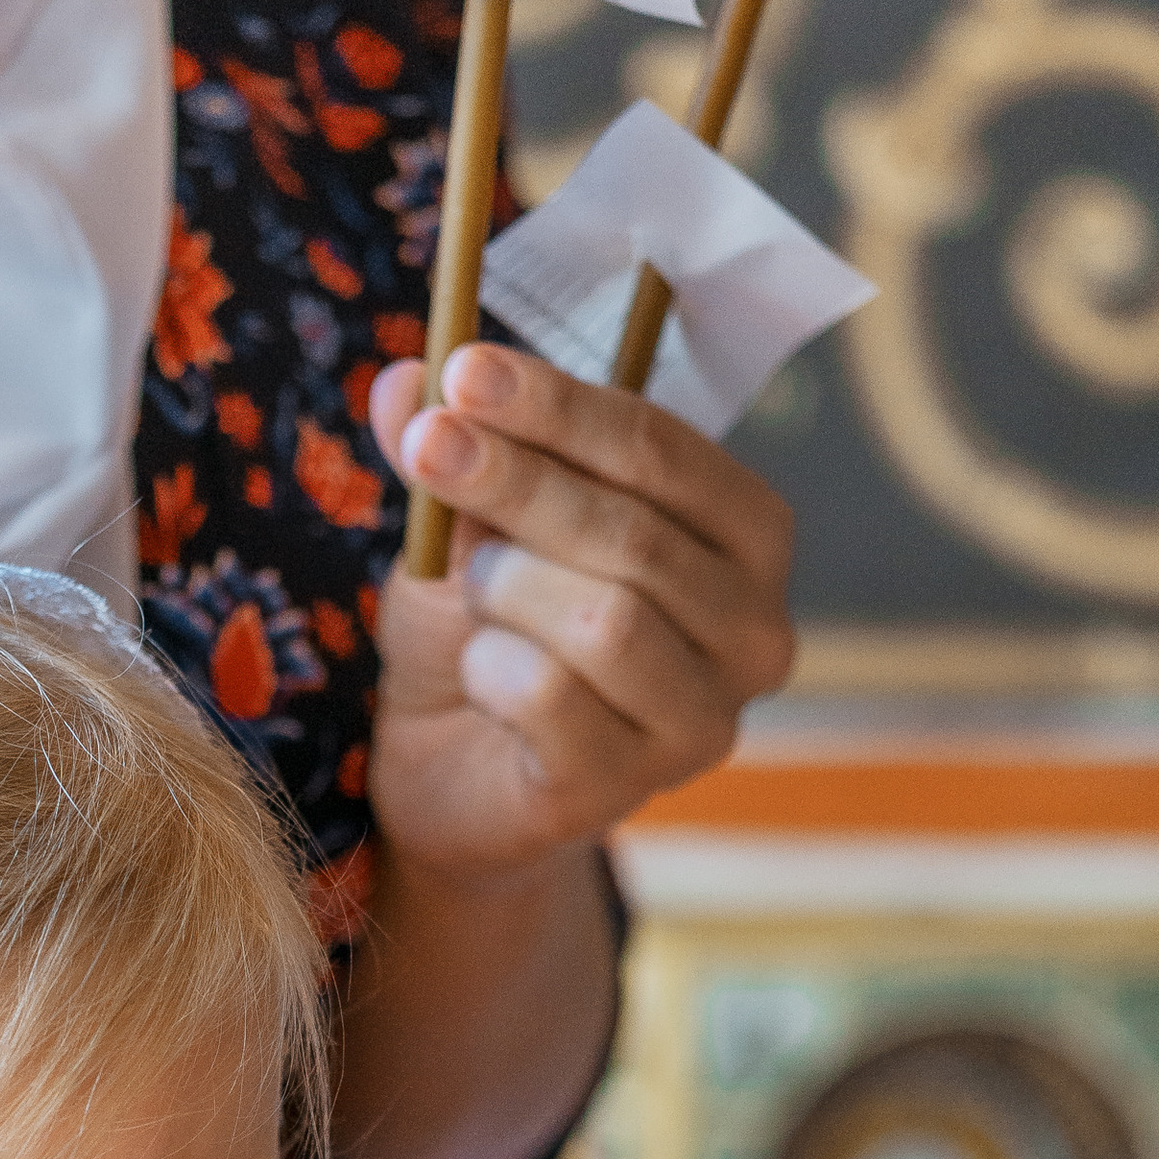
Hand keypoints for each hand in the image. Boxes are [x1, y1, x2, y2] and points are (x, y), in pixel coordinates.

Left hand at [366, 343, 795, 885]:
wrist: (450, 774)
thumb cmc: (491, 632)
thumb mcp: (468, 523)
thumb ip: (455, 449)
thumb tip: (403, 380)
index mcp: (745, 536)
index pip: (661, 449)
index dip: (558, 406)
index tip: (465, 371)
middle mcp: (755, 630)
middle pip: (634, 532)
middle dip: (517, 479)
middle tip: (428, 447)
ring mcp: (702, 720)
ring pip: (606, 621)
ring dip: (509, 588)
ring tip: (474, 593)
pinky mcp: (630, 787)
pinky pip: (553, 699)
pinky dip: (491, 670)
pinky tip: (482, 676)